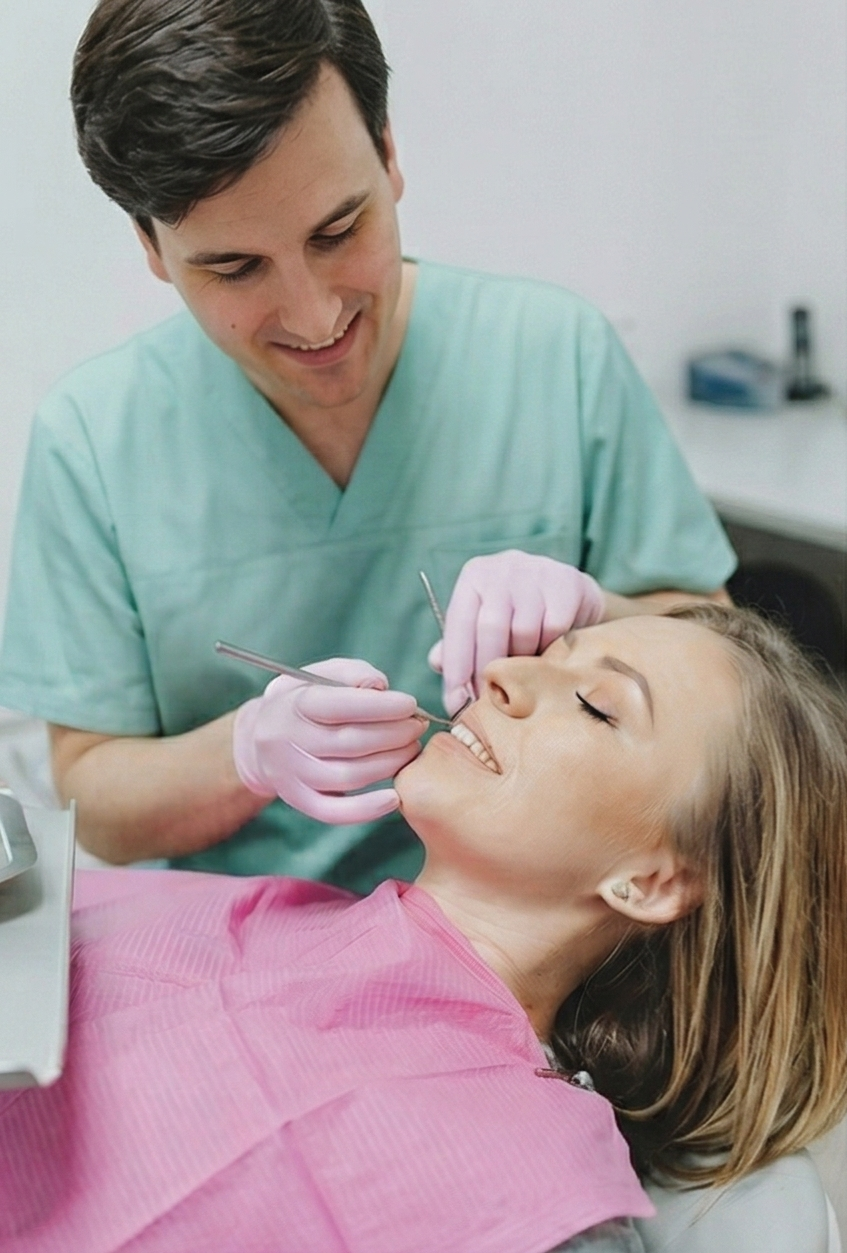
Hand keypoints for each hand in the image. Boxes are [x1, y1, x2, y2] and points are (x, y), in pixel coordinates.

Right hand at [232, 658, 424, 823]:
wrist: (260, 739)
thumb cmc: (304, 700)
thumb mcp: (320, 674)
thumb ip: (353, 673)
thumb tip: (381, 687)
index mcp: (294, 704)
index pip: (339, 706)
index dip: (381, 707)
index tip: (410, 705)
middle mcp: (289, 741)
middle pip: (349, 743)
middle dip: (394, 734)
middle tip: (418, 727)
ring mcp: (292, 775)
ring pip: (348, 777)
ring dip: (389, 764)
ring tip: (411, 749)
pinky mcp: (299, 801)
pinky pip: (334, 812)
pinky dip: (366, 810)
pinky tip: (394, 798)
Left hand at [430, 551, 604, 713]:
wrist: (568, 591)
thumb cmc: (517, 613)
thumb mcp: (484, 622)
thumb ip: (458, 644)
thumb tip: (437, 662)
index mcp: (474, 577)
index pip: (458, 625)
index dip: (456, 670)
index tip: (457, 706)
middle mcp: (502, 568)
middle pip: (490, 628)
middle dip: (488, 671)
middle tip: (491, 702)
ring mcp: (537, 572)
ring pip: (524, 632)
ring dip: (522, 661)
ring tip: (523, 673)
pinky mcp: (567, 584)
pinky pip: (554, 629)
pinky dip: (549, 648)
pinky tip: (549, 653)